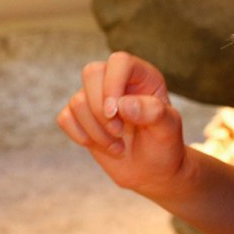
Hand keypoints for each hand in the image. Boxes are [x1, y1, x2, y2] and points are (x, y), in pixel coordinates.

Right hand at [56, 51, 186, 197]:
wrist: (152, 170)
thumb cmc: (164, 145)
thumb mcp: (168, 130)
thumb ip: (153, 112)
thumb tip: (122, 104)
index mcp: (141, 76)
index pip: (119, 62)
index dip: (113, 84)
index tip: (116, 113)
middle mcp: (116, 81)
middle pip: (91, 73)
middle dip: (100, 109)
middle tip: (119, 132)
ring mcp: (95, 98)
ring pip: (77, 101)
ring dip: (96, 131)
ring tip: (118, 146)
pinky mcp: (80, 117)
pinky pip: (65, 118)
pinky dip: (81, 136)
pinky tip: (102, 146)